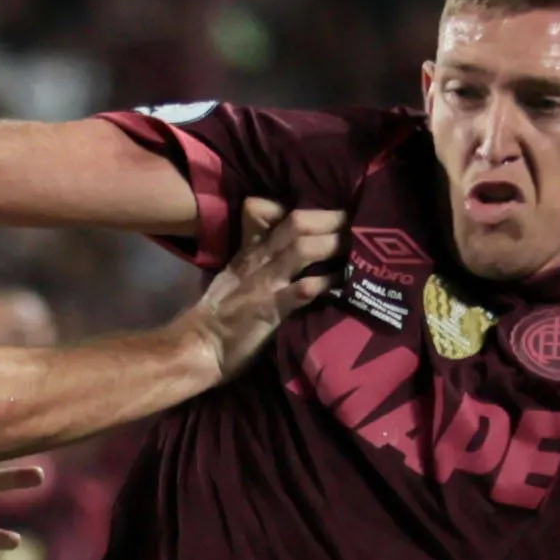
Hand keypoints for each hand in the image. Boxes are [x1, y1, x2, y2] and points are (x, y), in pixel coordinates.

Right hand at [188, 200, 343, 375]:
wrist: (196, 349)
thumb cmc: (216, 318)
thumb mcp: (234, 278)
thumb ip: (258, 261)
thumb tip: (288, 253)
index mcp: (249, 252)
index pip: (271, 213)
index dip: (307, 210)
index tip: (335, 211)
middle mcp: (258, 260)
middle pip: (297, 223)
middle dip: (331, 219)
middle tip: (362, 221)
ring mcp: (265, 283)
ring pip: (303, 249)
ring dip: (335, 244)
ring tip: (359, 247)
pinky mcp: (271, 309)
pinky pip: (305, 289)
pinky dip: (329, 282)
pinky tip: (347, 283)